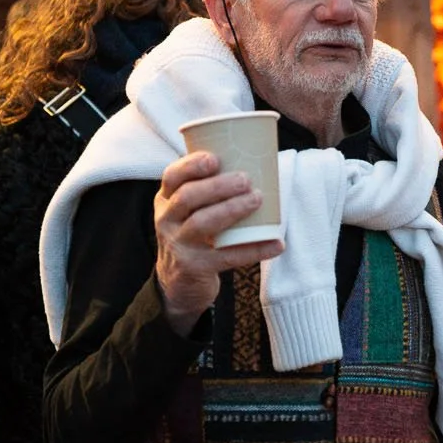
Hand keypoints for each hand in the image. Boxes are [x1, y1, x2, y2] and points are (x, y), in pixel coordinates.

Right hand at [154, 151, 283, 336]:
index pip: (172, 176)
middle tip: (246, 180)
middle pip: (187, 197)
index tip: (215, 158)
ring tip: (257, 199)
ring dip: (231, 209)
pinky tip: (276, 244)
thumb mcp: (188, 212)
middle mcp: (167, 220)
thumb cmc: (194, 236)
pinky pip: (227, 256)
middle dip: (217, 186)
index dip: (191, 165)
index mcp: (167, 200)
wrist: (178, 284)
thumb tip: (257, 165)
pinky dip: (254, 250)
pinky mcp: (194, 267)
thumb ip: (209, 191)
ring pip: (202, 223)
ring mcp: (179, 245)